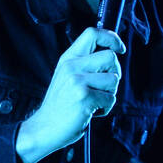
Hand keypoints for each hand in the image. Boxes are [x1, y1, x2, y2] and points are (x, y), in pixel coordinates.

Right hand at [15, 27, 124, 162]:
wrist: (44, 128)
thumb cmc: (60, 106)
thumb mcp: (67, 77)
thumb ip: (84, 64)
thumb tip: (112, 55)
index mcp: (68, 58)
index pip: (92, 33)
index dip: (111, 38)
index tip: (119, 48)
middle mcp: (72, 66)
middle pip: (110, 57)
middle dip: (115, 73)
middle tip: (104, 87)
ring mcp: (77, 81)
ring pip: (113, 79)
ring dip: (110, 94)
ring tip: (94, 101)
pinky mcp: (84, 97)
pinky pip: (110, 99)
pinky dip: (105, 108)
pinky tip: (91, 111)